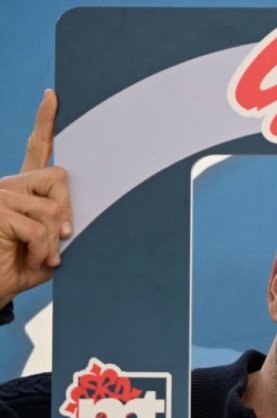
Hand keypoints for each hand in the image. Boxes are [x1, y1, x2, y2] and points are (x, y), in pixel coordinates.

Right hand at [0, 90, 71, 304]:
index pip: (36, 150)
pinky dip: (43, 250)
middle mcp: (8, 185)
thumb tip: (74, 221)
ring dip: (53, 241)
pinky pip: (40, 227)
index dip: (44, 122)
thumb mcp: (48, 248)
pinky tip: (33, 259)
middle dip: (67, 214)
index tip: (52, 96)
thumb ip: (60, 228)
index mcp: (22, 191)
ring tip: (39, 255)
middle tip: (58, 242)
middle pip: (60, 178)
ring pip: (53, 208)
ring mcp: (0, 194)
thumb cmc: (17, 268)